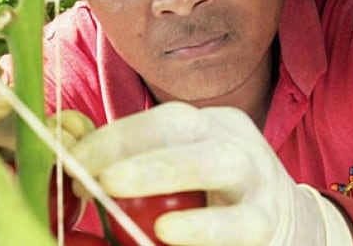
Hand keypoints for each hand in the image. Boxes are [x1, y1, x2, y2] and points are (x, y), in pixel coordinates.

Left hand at [69, 102, 352, 245]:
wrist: (284, 224)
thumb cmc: (210, 197)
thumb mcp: (176, 169)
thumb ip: (130, 161)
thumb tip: (68, 147)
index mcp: (206, 124)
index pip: (158, 118)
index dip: (114, 135)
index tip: (73, 158)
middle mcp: (231, 139)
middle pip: (183, 127)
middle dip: (131, 146)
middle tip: (91, 173)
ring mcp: (256, 177)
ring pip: (217, 162)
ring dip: (163, 174)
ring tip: (115, 189)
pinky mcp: (266, 221)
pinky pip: (238, 222)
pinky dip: (202, 229)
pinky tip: (168, 235)